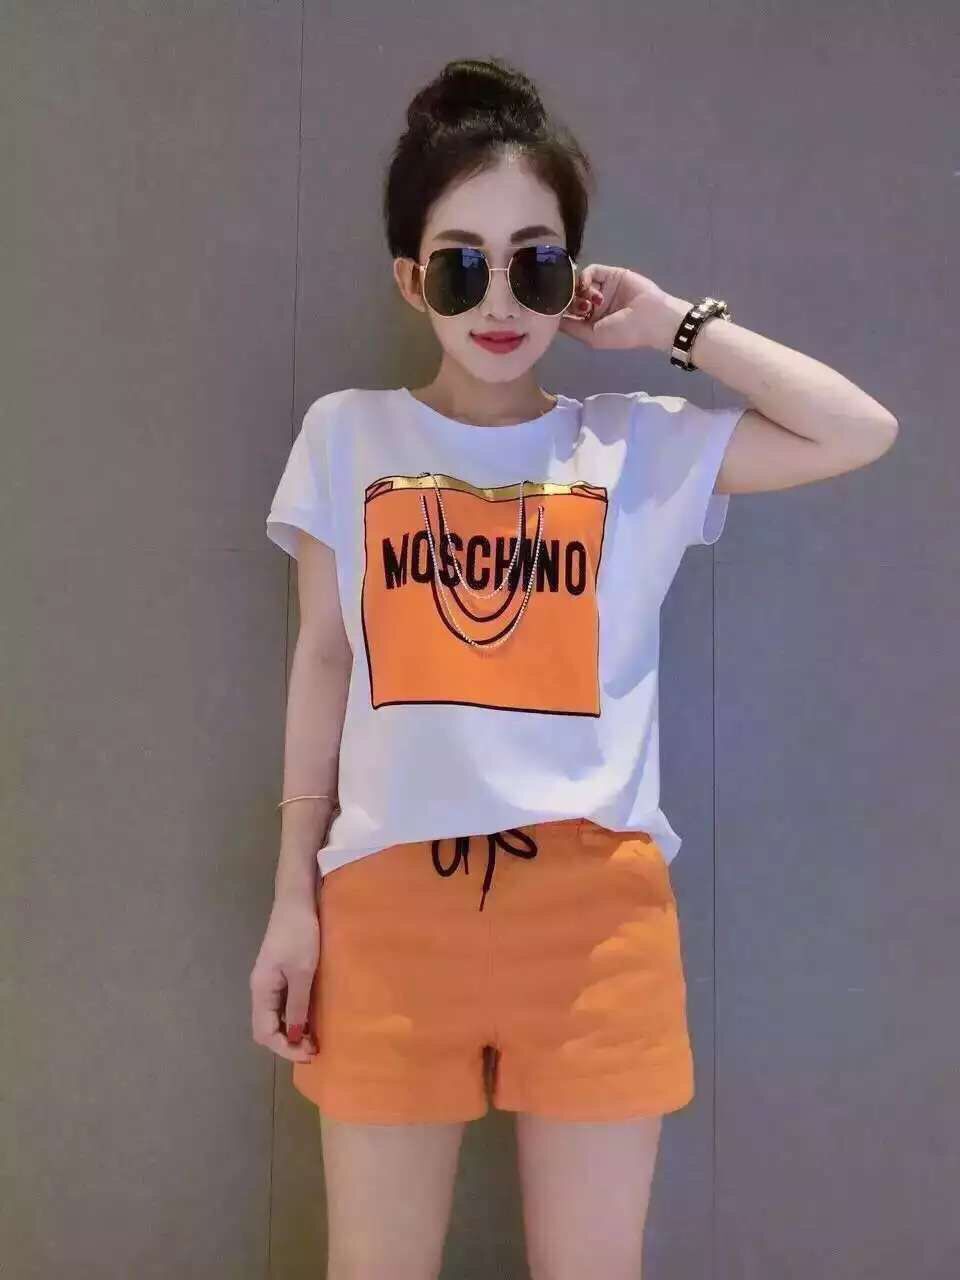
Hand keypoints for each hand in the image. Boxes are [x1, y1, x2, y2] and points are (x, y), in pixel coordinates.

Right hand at [249, 890, 320, 1062]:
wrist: (297, 899)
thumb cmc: (300, 934)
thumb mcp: (302, 972)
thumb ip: (297, 1006)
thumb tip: (294, 1037)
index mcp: (261, 990)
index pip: (264, 1033)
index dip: (285, 1048)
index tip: (310, 1053)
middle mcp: (260, 988)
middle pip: (266, 1028)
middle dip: (288, 1043)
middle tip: (314, 1048)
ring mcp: (269, 980)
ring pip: (275, 1017)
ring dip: (292, 1031)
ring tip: (314, 1037)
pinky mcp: (279, 972)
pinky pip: (282, 1004)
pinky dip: (294, 1016)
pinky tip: (310, 1017)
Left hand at [561, 263, 682, 350]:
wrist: (652, 318)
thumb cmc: (624, 332)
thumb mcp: (593, 337)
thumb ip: (571, 328)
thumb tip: (553, 319)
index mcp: (590, 321)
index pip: (567, 312)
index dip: (560, 310)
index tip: (556, 311)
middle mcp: (594, 304)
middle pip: (570, 295)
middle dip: (568, 300)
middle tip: (576, 306)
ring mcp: (602, 288)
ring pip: (578, 282)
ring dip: (577, 289)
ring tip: (588, 300)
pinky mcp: (610, 274)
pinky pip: (591, 270)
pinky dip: (585, 277)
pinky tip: (588, 286)